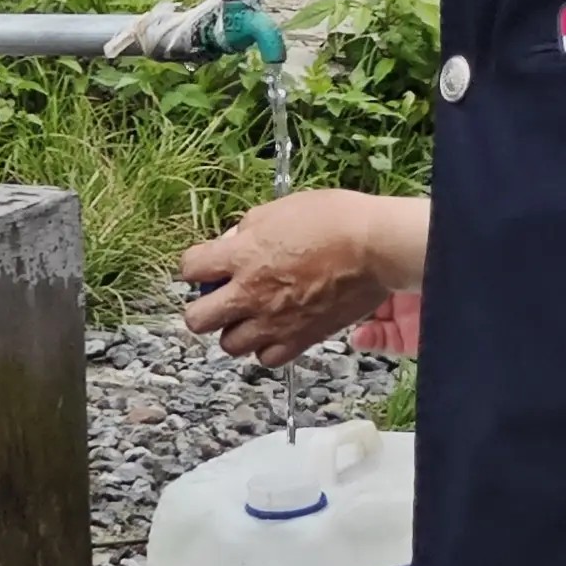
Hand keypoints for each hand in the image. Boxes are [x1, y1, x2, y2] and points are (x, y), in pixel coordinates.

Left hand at [180, 189, 426, 367]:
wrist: (376, 247)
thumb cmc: (337, 219)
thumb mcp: (285, 207)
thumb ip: (252, 226)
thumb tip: (236, 240)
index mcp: (242, 255)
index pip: (189, 268)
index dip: (196, 265)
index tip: (207, 265)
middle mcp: (249, 293)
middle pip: (196, 319)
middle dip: (205, 307)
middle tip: (224, 297)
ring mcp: (272, 322)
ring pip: (229, 345)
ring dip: (237, 330)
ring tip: (255, 315)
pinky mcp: (298, 339)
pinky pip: (267, 357)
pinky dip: (268, 347)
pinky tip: (279, 329)